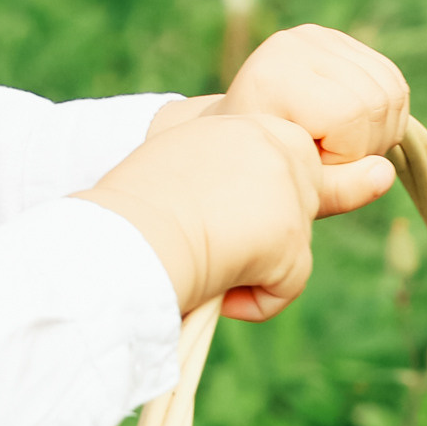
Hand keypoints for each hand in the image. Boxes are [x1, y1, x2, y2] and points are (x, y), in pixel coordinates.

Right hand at [81, 111, 395, 320]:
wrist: (127, 235)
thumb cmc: (130, 209)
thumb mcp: (175, 164)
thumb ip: (217, 169)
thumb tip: (235, 207)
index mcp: (244, 123)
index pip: (282, 160)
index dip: (255, 199)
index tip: (212, 217)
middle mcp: (276, 147)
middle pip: (299, 201)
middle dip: (266, 232)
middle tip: (212, 245)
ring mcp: (290, 193)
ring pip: (293, 246)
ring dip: (255, 268)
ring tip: (206, 266)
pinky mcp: (292, 238)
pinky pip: (287, 285)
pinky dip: (256, 301)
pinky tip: (219, 295)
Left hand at [150, 24, 409, 168]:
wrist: (239, 134)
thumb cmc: (263, 166)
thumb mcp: (296, 186)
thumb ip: (340, 189)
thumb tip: (385, 174)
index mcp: (274, 76)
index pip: (348, 114)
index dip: (347, 153)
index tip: (315, 165)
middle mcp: (296, 44)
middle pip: (376, 101)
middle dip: (367, 145)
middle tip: (332, 160)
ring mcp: (319, 37)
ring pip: (391, 91)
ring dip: (380, 133)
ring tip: (340, 147)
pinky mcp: (339, 41)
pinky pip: (392, 81)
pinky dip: (385, 116)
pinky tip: (354, 131)